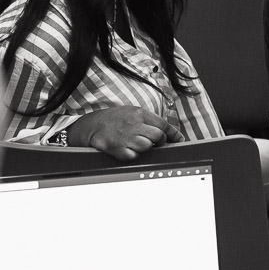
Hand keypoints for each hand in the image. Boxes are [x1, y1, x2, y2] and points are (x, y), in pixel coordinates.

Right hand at [66, 106, 182, 159]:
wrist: (89, 126)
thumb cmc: (111, 120)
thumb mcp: (130, 113)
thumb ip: (147, 120)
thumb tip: (165, 131)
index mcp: (139, 113)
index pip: (163, 124)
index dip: (173, 134)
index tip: (179, 140)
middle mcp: (134, 124)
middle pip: (158, 136)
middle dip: (158, 142)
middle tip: (152, 143)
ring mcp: (126, 136)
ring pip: (147, 147)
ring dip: (143, 148)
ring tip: (133, 144)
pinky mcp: (117, 148)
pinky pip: (133, 156)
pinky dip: (132, 155)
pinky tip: (125, 150)